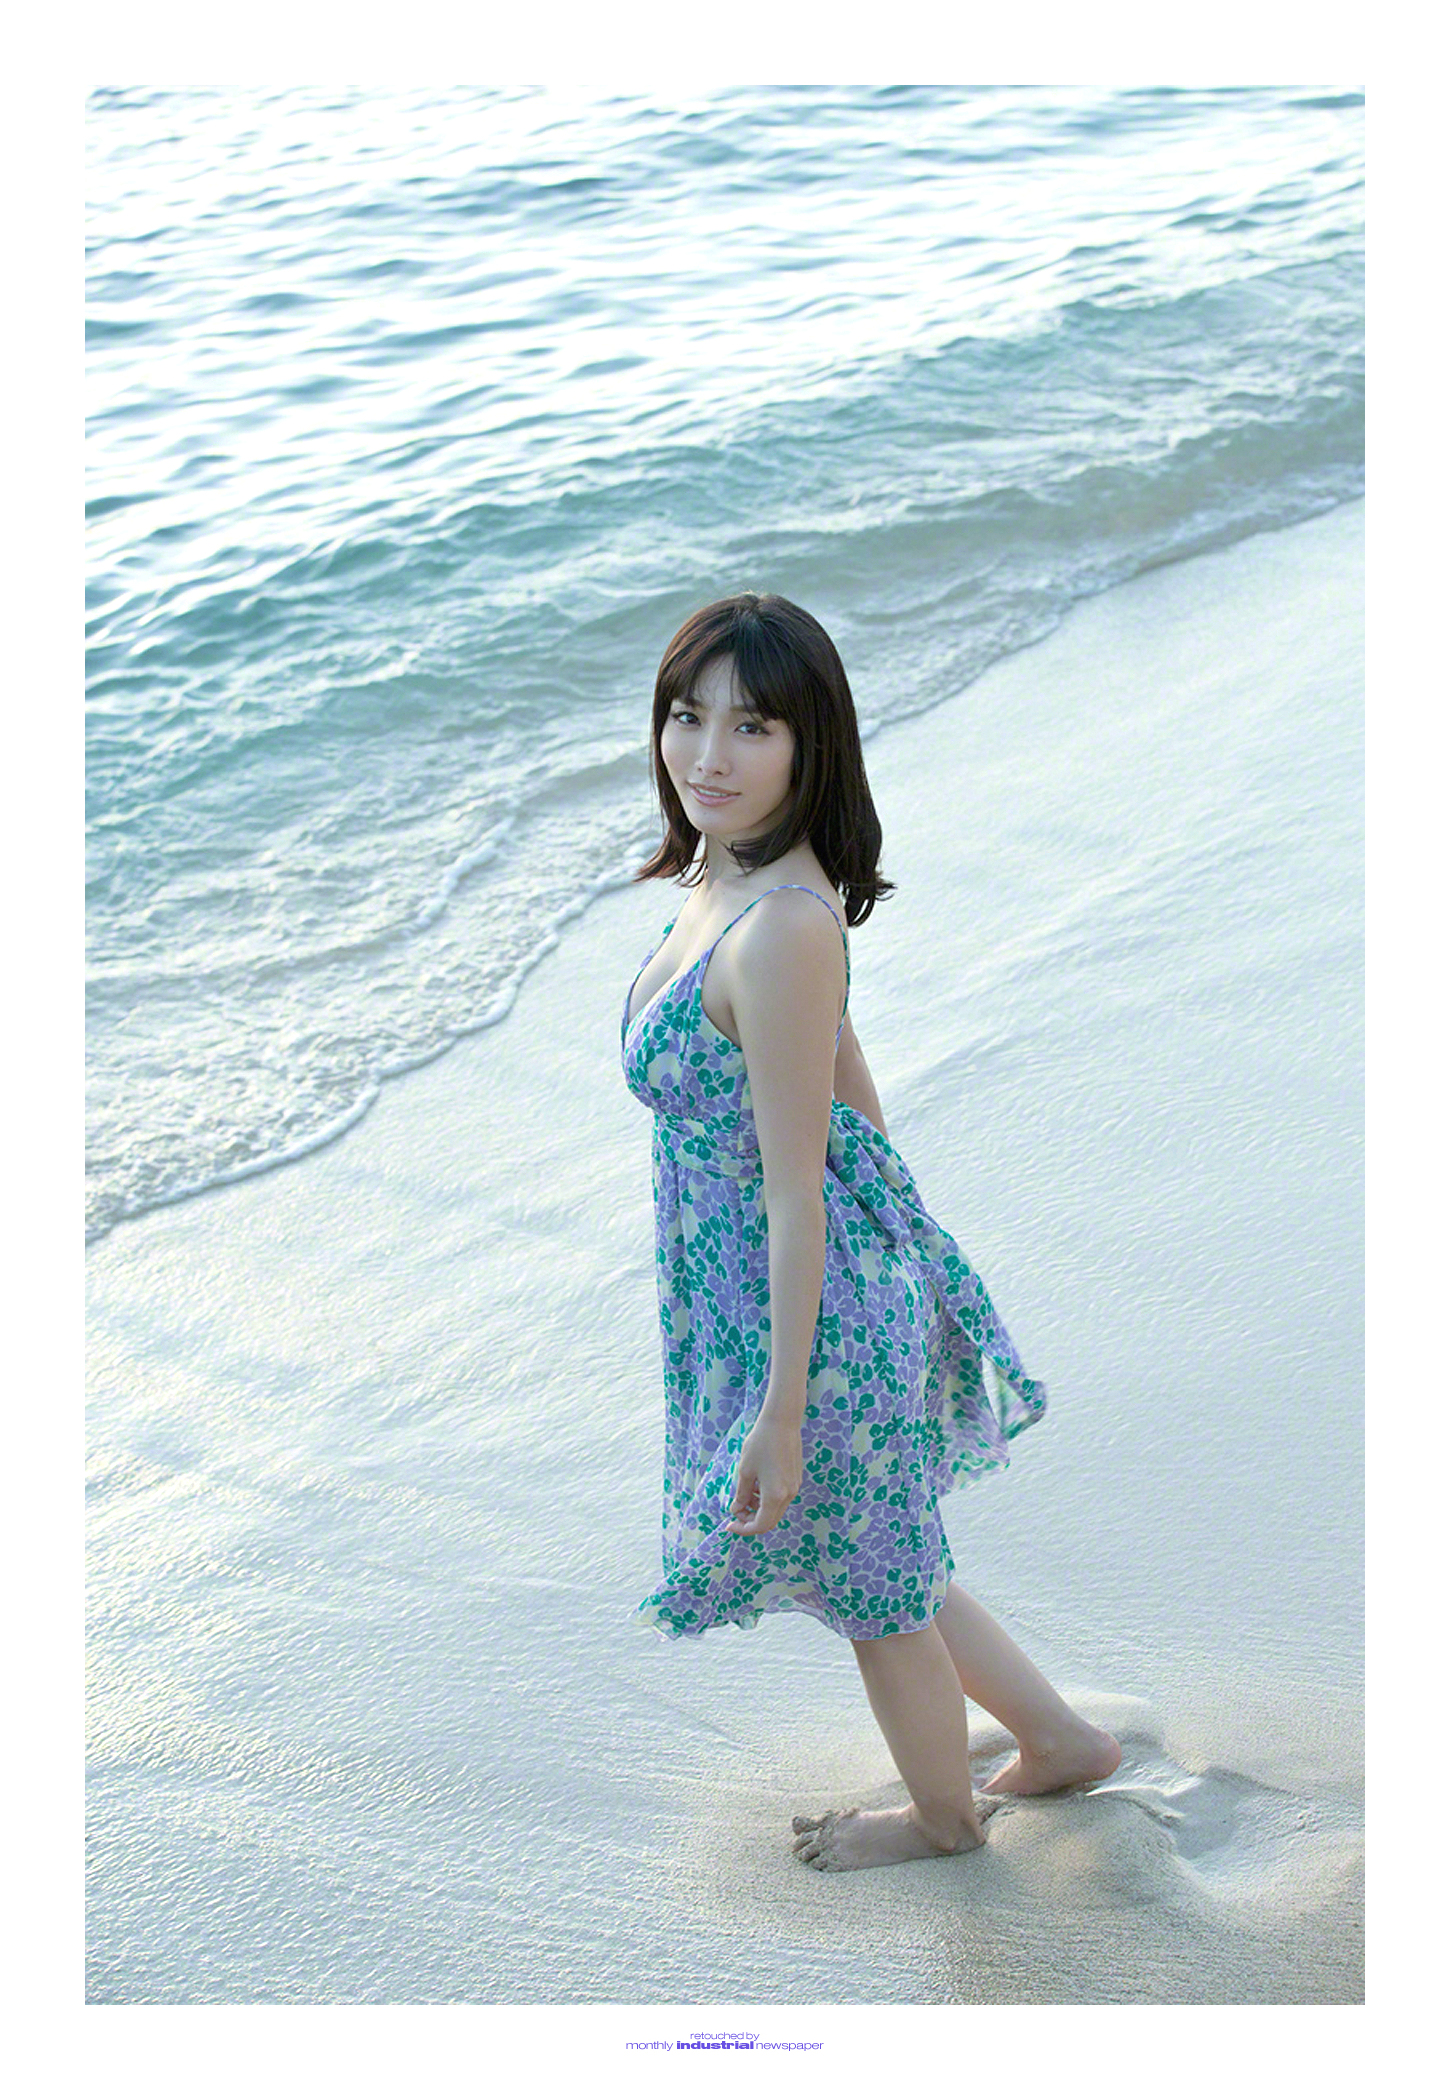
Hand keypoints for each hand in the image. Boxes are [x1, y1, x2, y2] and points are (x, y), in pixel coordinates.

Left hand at [725, 1413, 803, 1536]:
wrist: (782, 1422)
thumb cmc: (760, 1444)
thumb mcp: (745, 1470)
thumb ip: (741, 1494)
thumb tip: (736, 1510)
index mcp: (775, 1496)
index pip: (760, 1526)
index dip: (743, 1529)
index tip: (729, 1524)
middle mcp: (788, 1495)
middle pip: (769, 1521)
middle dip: (750, 1520)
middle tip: (735, 1510)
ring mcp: (794, 1487)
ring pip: (775, 1510)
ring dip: (758, 1509)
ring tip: (744, 1494)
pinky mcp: (796, 1479)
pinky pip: (781, 1498)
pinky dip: (767, 1499)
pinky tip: (757, 1484)